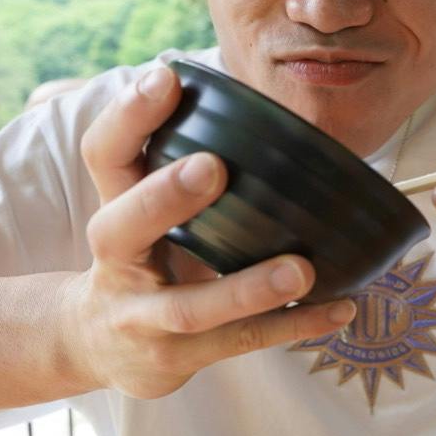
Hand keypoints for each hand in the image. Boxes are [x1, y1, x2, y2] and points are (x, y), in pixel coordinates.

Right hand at [61, 66, 356, 398]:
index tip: (166, 76)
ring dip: (247, 288)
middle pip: (123, 228)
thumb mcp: (142, 204)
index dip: (128, 116)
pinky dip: (294, 325)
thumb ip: (177, 158)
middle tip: (212, 166)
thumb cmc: (140, 255)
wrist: (94, 345)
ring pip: (192, 308)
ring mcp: (145, 319)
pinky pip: (241, 344)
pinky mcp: (179, 359)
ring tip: (301, 268)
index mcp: (112, 209)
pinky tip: (341, 308)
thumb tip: (246, 95)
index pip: (104, 156)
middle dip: (164, 197)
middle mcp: (118, 264)